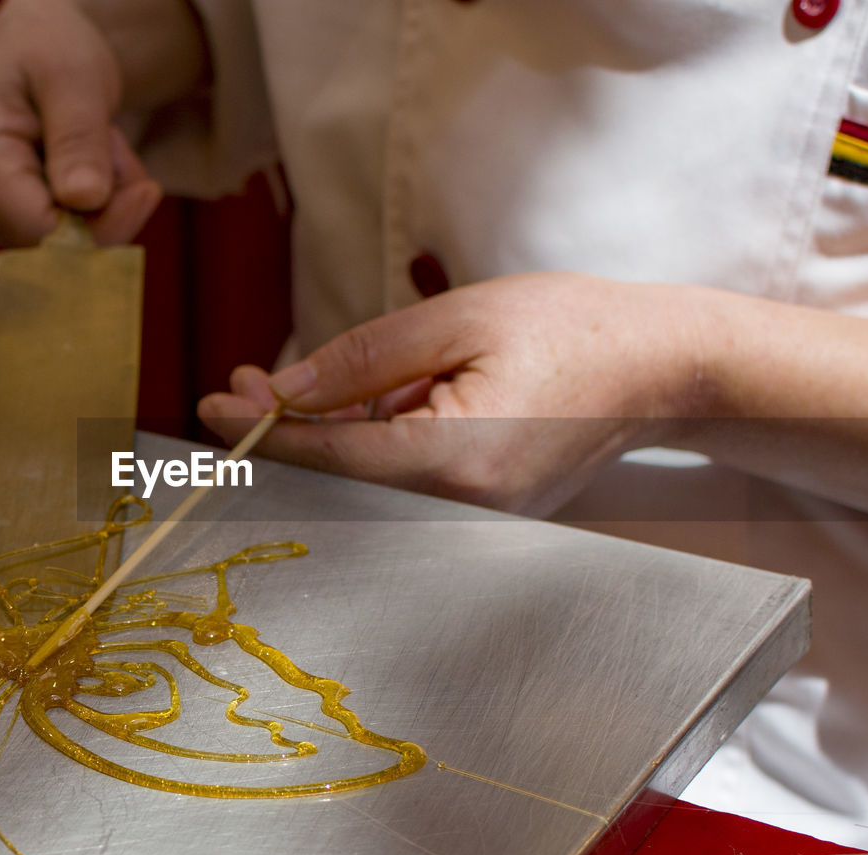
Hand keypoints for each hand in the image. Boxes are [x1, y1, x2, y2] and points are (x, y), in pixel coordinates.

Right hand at [0, 0, 175, 245]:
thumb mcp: (73, 78)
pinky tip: (91, 165)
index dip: (103, 226)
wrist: (37, 47)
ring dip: (105, 203)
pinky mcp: (7, 220)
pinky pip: (70, 239)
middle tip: (115, 145)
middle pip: (57, 246)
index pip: (41, 232)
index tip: (146, 190)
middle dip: (106, 206)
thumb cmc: (51, 49)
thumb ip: (79, 139)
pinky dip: (96, 208)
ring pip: (70, 246)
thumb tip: (84, 200)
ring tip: (99, 143)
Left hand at [198, 273, 711, 515]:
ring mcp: (477, 522)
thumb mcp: (457, 320)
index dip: (261, 431)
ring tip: (313, 381)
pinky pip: (401, 484)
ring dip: (328, 435)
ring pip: (366, 484)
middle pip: (338, 480)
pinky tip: (369, 403)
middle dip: (285, 431)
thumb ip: (362, 360)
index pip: (329, 455)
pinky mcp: (484, 515)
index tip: (210, 404)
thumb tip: (282, 390)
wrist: (657, 368)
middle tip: (244, 382)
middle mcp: (463, 509)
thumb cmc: (571, 329)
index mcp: (456, 461)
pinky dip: (369, 446)